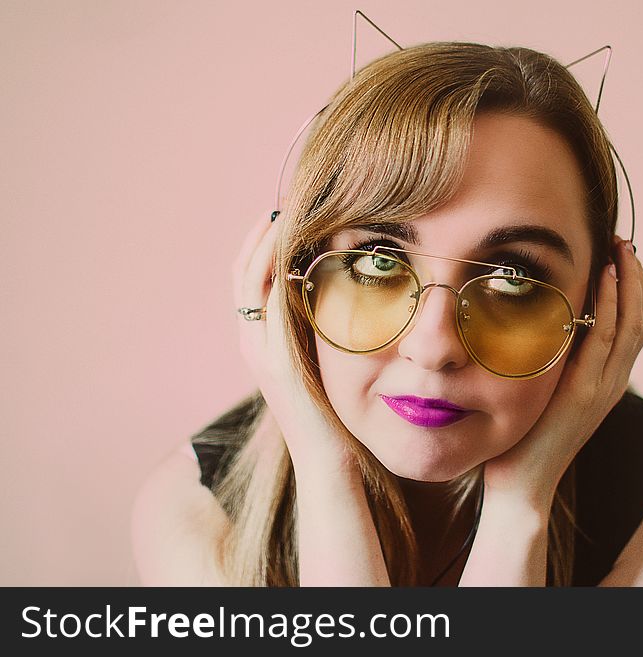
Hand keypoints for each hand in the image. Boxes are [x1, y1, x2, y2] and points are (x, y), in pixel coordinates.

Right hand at [233, 212, 350, 465]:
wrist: (330, 463)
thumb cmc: (334, 418)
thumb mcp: (324, 366)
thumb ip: (320, 334)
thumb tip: (338, 299)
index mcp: (262, 342)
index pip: (251, 281)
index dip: (262, 245)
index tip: (286, 213)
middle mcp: (253, 343)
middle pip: (242, 273)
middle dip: (261, 234)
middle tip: (284, 199)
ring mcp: (260, 352)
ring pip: (249, 282)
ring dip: (265, 244)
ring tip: (284, 211)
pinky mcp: (277, 361)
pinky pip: (269, 305)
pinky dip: (275, 272)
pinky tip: (294, 248)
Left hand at [481, 236, 642, 507]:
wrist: (522, 485)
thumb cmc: (525, 436)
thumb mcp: (547, 389)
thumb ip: (557, 360)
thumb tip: (546, 322)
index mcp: (608, 378)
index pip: (636, 324)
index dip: (634, 287)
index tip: (620, 254)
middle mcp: (614, 380)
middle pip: (642, 317)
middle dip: (635, 276)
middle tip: (622, 242)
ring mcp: (604, 387)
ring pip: (632, 323)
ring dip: (628, 281)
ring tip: (619, 249)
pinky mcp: (585, 393)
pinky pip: (605, 340)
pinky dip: (610, 305)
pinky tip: (604, 278)